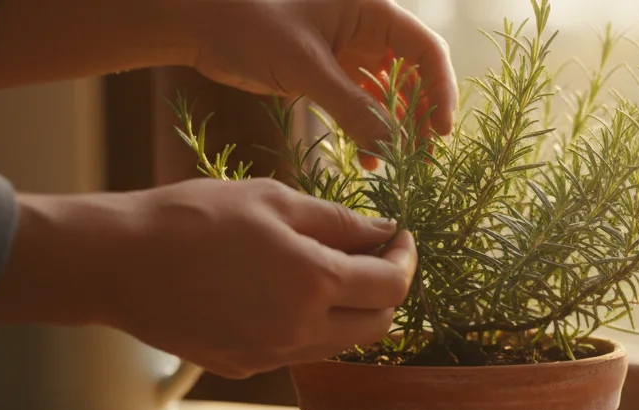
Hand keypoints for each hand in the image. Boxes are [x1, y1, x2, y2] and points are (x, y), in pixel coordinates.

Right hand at [0, 178, 417, 377]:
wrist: (114, 263)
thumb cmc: (191, 217)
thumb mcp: (273, 201)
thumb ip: (339, 222)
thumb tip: (384, 233)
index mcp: (313, 283)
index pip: (392, 286)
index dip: (407, 260)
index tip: (401, 237)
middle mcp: (300, 330)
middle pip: (379, 325)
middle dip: (388, 290)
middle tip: (375, 255)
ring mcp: (272, 355)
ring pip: (342, 344)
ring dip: (352, 311)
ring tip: (331, 270)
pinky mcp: (246, 367)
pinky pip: (300, 350)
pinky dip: (312, 325)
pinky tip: (287, 292)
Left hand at [185, 0, 457, 141]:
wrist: (199, 24)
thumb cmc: (251, 26)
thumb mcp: (306, 68)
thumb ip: (352, 107)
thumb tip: (390, 148)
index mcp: (371, 9)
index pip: (426, 51)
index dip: (439, 91)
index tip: (439, 131)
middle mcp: (367, 28)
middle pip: (414, 76)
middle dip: (419, 118)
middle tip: (421, 159)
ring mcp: (349, 51)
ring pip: (390, 95)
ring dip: (394, 130)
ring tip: (394, 165)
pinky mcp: (329, 72)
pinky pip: (362, 105)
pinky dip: (367, 131)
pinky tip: (367, 160)